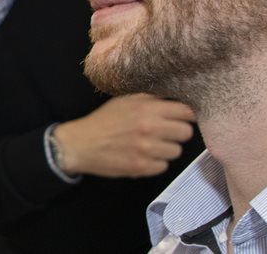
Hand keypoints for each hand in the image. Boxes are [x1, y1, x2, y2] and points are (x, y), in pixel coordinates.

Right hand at [52, 94, 195, 177]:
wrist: (80, 144)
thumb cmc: (104, 120)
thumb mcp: (125, 100)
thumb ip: (150, 98)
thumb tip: (176, 98)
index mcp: (147, 108)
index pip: (186, 112)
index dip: (186, 115)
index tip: (181, 118)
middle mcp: (150, 127)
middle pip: (186, 133)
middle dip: (177, 133)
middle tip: (166, 133)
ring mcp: (146, 149)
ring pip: (176, 151)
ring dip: (166, 149)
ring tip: (151, 146)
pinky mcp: (141, 167)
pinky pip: (163, 166)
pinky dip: (155, 163)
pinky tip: (143, 156)